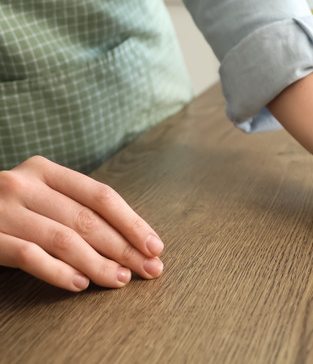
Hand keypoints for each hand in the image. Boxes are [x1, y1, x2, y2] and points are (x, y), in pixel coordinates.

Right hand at [0, 156, 163, 290]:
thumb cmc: (7, 210)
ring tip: (119, 280)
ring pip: (63, 239)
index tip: (155, 246)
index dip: (132, 223)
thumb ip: (76, 209)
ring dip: (98, 263)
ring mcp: (2, 210)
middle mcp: (24, 184)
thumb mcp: (40, 197)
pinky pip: (29, 256)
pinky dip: (58, 271)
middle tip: (148, 270)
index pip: (101, 196)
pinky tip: (80, 284)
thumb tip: (133, 240)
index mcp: (46, 171)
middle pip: (87, 219)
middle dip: (124, 248)